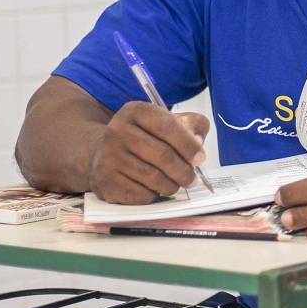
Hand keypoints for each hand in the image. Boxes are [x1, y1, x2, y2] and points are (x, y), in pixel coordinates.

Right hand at [88, 104, 210, 204]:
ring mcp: (109, 157)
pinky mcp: (106, 182)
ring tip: (176, 183)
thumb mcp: (168, 122)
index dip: (187, 144)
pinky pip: (141, 194)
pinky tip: (155, 189)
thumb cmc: (146, 137)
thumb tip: (198, 143)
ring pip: (153, 178)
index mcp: (135, 111)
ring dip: (172, 185)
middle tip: (192, 179)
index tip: (200, 158)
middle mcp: (117, 131)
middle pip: (162, 154)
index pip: (166, 125)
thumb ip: (192, 125)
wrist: (106, 154)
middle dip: (184, 170)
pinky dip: (155, 195)